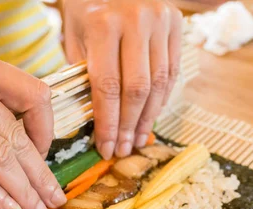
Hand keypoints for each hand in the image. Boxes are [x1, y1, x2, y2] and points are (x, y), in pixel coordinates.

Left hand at [62, 0, 182, 158]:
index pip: (107, 86)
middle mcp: (136, 21)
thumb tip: (96, 122)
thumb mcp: (75, 36)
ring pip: (160, 84)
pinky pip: (172, 71)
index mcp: (103, 24)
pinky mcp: (177, 23)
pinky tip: (150, 116)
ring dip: (148, 118)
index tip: (105, 148)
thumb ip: (84, 75)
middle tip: (123, 150)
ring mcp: (161, 21)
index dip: (108, 123)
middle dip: (129, 126)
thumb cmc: (87, 8)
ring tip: (137, 139)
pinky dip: (162, 98)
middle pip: (137, 89)